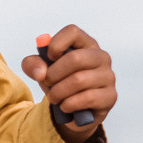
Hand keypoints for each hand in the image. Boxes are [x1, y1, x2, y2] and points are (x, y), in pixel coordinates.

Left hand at [20, 24, 115, 142]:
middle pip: (75, 58)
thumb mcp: (41, 72)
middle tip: (47, 83)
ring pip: (78, 80)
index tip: (49, 58)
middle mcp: (101, 56)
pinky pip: (87, 98)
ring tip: (54, 97)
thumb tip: (41, 72)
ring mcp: (108, 76)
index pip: (72, 31)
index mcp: (85, 44)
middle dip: (53, 74)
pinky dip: (69, 104)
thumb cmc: (60, 82)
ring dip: (58, 92)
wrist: (73, 110)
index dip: (55, 44)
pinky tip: (65, 106)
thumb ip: (32, 65)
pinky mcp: (110, 96)